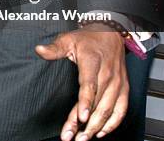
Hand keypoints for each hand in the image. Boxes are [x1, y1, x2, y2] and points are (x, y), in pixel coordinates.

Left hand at [35, 25, 127, 140]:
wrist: (112, 33)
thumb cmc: (89, 39)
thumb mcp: (69, 39)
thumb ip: (55, 48)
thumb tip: (40, 50)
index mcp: (93, 62)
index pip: (89, 85)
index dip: (86, 102)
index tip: (81, 117)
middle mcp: (108, 75)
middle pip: (98, 103)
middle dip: (86, 123)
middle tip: (72, 136)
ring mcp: (117, 83)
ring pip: (109, 110)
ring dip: (97, 127)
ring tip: (82, 138)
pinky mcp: (123, 89)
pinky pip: (121, 110)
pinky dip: (113, 124)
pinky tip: (100, 133)